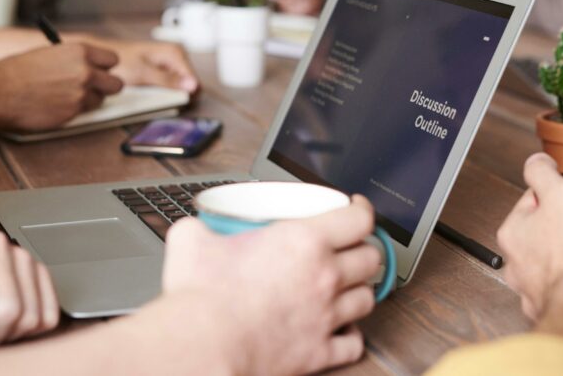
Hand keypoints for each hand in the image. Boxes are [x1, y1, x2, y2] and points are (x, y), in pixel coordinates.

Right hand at [0, 43, 123, 130]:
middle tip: (92, 89)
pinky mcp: (71, 114)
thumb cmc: (15, 71)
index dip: (104, 67)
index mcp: (79, 51)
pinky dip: (72, 111)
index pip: (112, 59)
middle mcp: (85, 71)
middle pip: (115, 84)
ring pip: (99, 101)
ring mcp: (80, 94)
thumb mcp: (49, 55)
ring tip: (65, 97)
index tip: (98, 71)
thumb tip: (88, 67)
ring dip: (88, 101)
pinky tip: (54, 106)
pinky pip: (82, 113)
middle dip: (105, 87)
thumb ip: (72, 61)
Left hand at [86, 39, 198, 92]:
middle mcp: (176, 58)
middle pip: (188, 86)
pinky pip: (169, 88)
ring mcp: (170, 66)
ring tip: (150, 95)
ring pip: (179, 89)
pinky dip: (161, 94)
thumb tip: (192, 86)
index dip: (184, 96)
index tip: (170, 102)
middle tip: (157, 99)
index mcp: (176, 53)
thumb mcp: (143, 73)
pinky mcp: (162, 74)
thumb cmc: (119, 62)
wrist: (102, 58)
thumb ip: (168, 80)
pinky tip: (149, 94)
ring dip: (167, 96)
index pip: (194, 82)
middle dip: (176, 96)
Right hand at [161, 196, 380, 374]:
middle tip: (349, 250)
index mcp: (303, 242)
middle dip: (363, 251)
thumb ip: (200, 228)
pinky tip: (341, 329)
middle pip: (370, 258)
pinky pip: (353, 343)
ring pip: (367, 299)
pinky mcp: (319, 352)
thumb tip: (195, 229)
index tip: (357, 209)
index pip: (358, 220)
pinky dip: (350, 335)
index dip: (362, 211)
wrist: (203, 348)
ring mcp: (326, 316)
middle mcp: (324, 277)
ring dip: (358, 291)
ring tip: (345, 288)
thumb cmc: (202, 298)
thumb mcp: (192, 241)